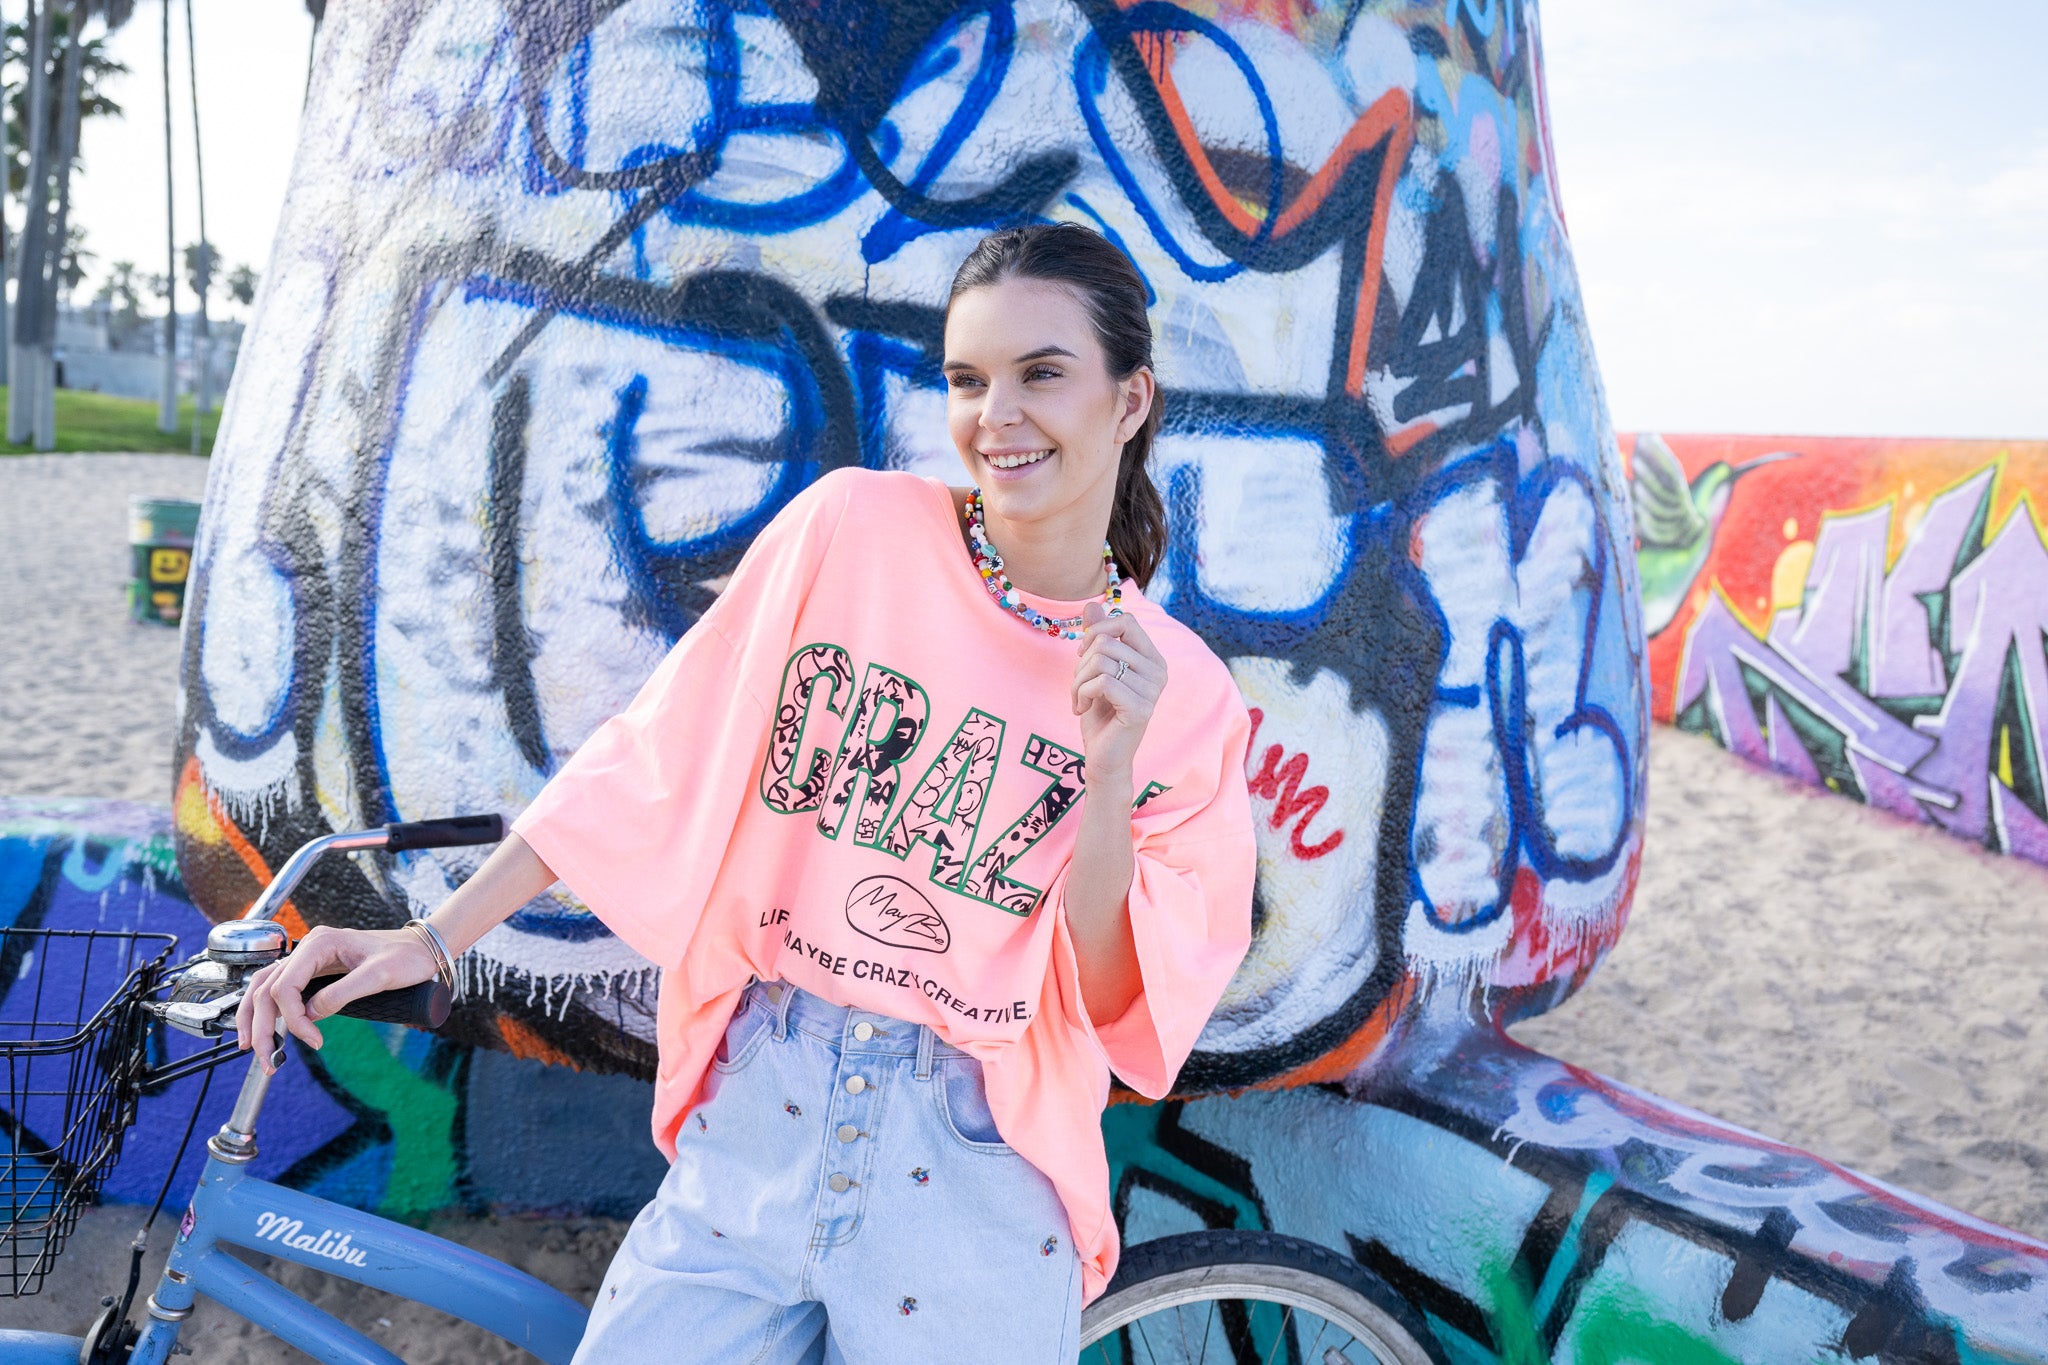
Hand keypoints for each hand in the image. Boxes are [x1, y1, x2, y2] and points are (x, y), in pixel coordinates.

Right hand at [232, 924, 438, 1072]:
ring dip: (257, 1019)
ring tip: (256, 1049)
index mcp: (319, 943)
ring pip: (266, 989)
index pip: (285, 986)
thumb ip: (343, 993)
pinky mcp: (314, 971)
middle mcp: (308, 949)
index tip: (314, 1041)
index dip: (293, 1018)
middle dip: (262, 1026)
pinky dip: (269, 1010)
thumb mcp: (379, 975)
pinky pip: (281, 989)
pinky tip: (267, 1029)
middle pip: (267, 988)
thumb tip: (311, 1015)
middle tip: (266, 1059)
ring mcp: (309, 960)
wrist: (421, 950)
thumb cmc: (406, 957)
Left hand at [1070, 599, 1165, 780]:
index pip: (1126, 621)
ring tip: (1078, 699)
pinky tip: (1080, 709)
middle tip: (1078, 686)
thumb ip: (1096, 638)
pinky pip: (1102, 682)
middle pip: (1108, 642)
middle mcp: (1158, 671)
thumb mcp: (1094, 671)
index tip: (1084, 655)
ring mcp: (1152, 690)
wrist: (1104, 757)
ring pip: (1101, 661)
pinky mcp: (1140, 708)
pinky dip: (1081, 694)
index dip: (1098, 632)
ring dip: (1078, 681)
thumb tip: (1091, 604)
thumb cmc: (1101, 714)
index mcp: (1152, 659)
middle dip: (1081, 664)